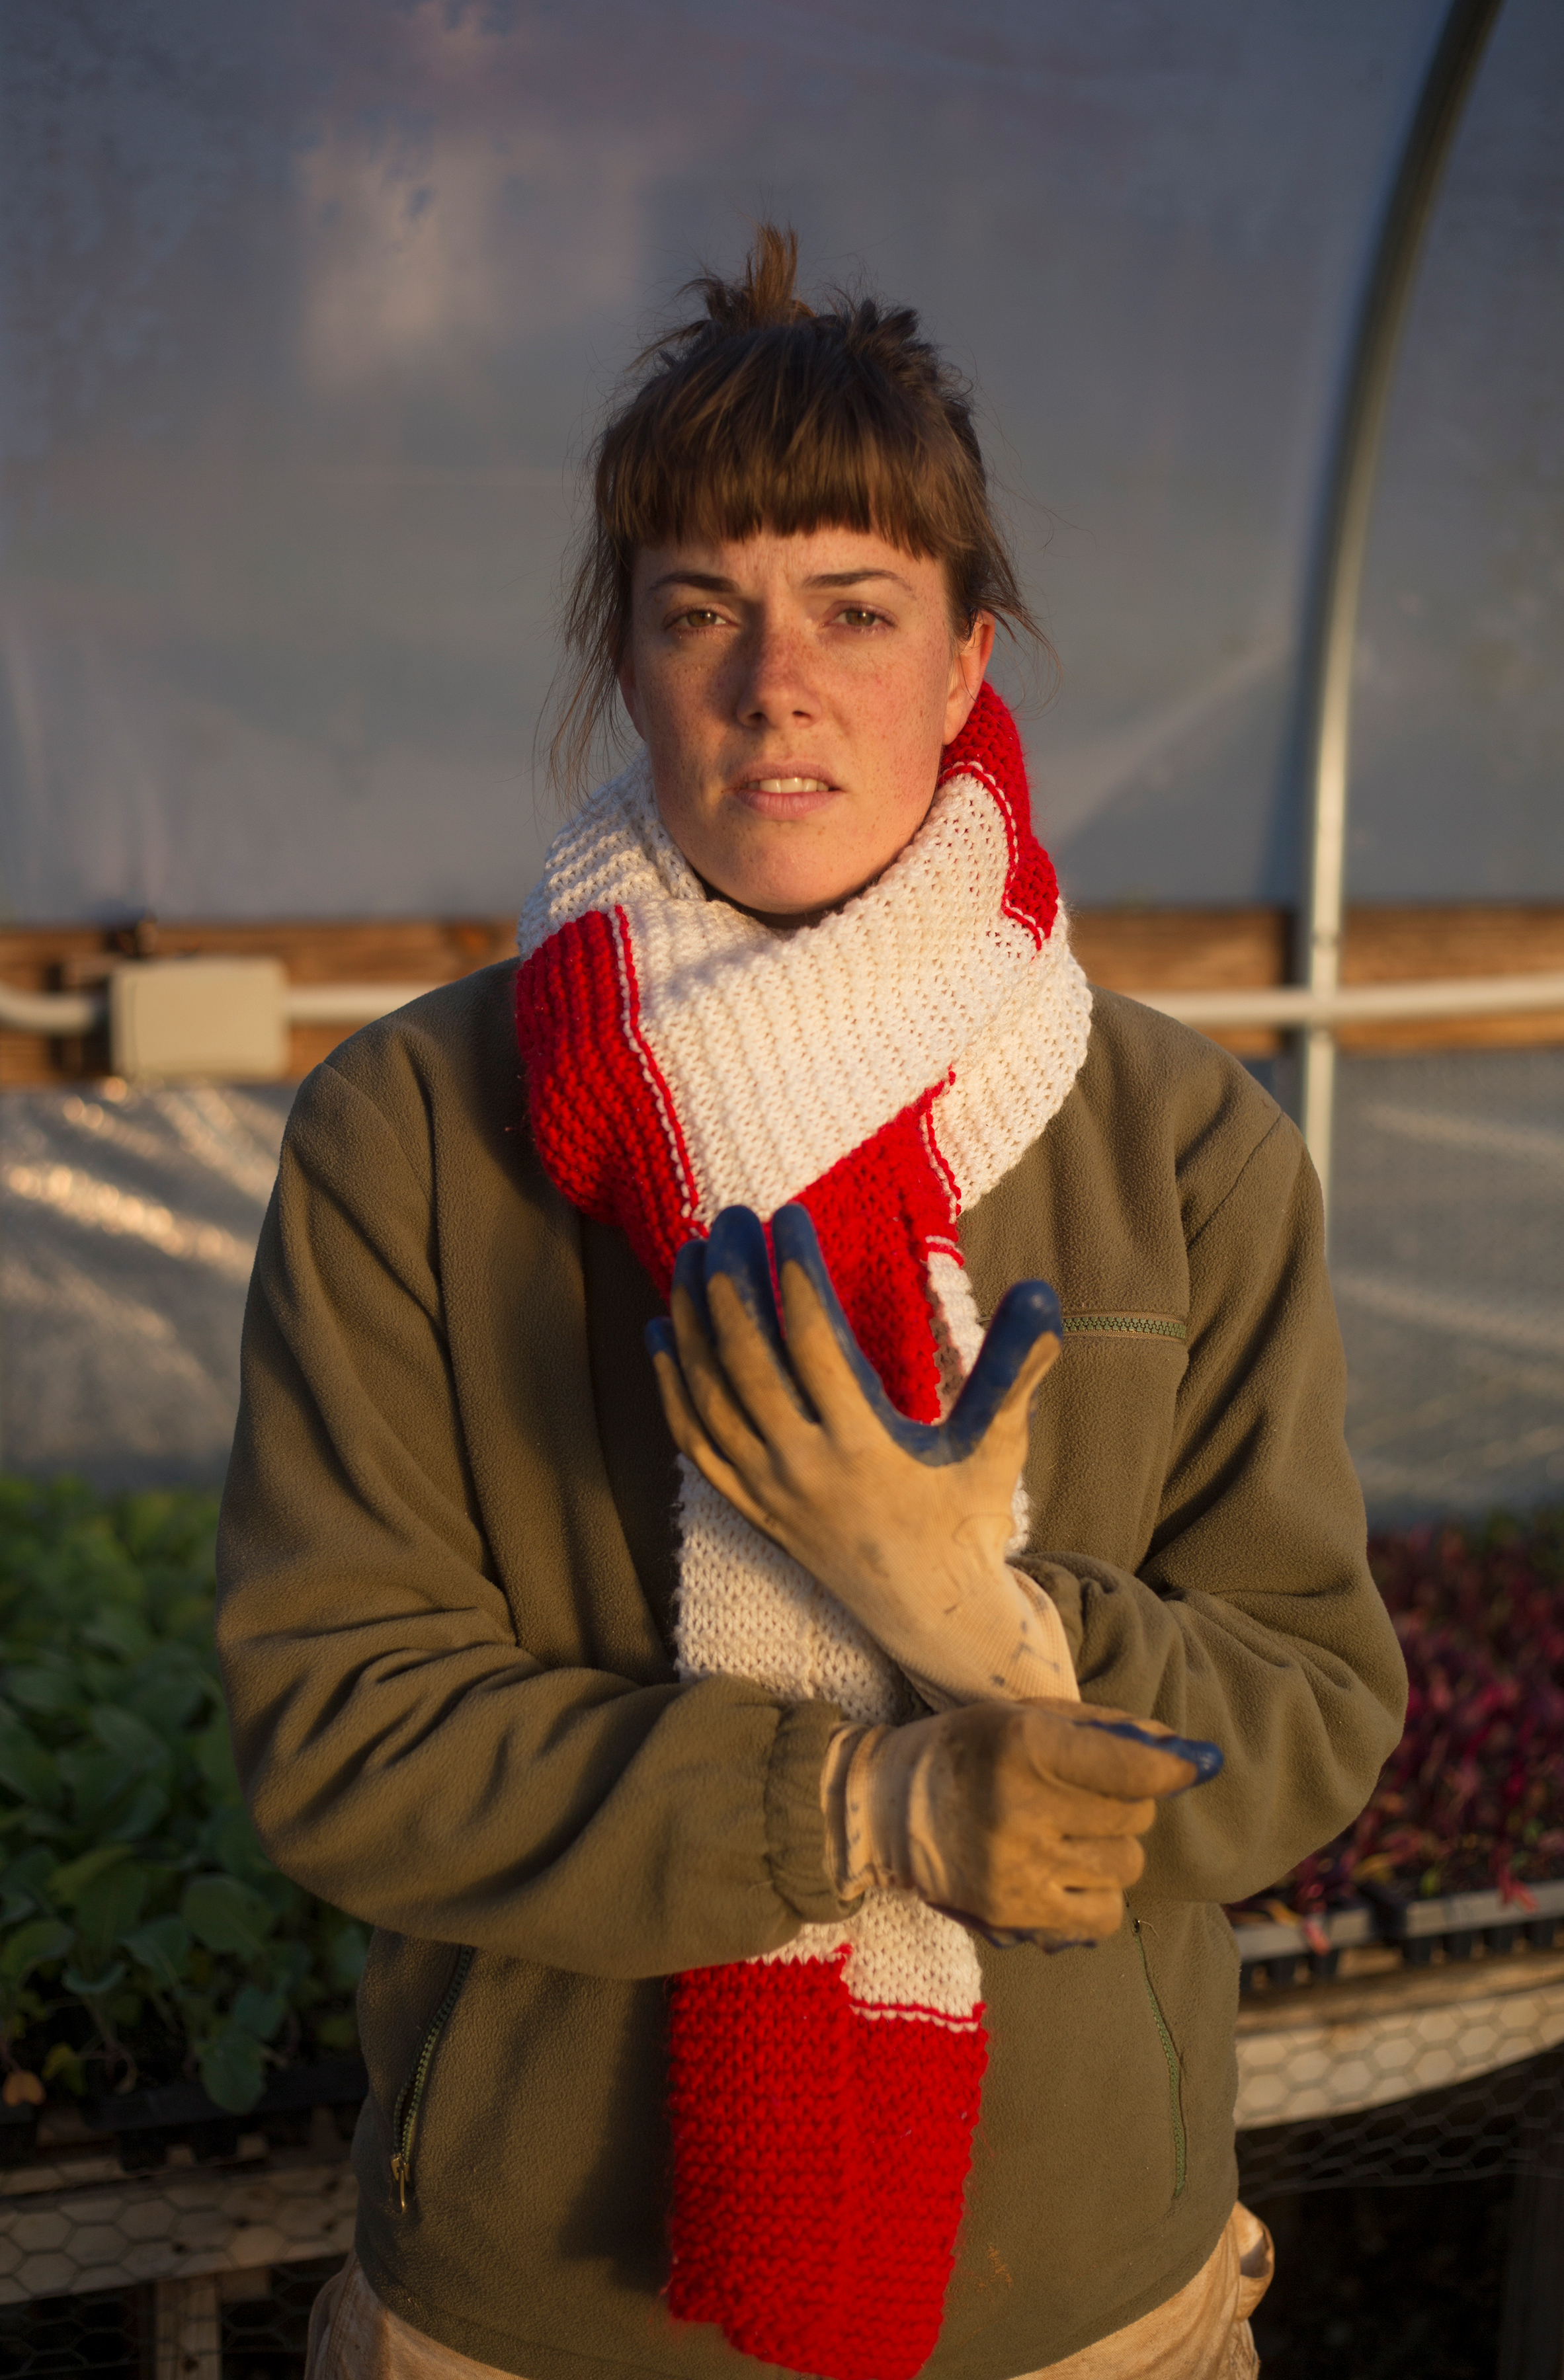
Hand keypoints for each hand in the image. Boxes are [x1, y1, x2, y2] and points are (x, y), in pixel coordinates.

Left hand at [647, 1205, 1072, 1703]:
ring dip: (693, 1320)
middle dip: (731, 1280)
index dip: (794, 1270)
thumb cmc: (968, 1519)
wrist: (931, 1614)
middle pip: (746, 1358)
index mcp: (864, 1446)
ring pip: (710, 1394)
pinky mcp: (750, 1507)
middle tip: (728, 1219)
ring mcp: (769, 1491)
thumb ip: (1015, 1367)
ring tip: (690, 1255)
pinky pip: (694, 1440)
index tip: (787, 1215)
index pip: (812, 1338)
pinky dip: (671, 1384)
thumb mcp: (999, 1444)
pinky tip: (661, 1332)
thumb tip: (1042, 1292)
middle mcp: (804, 1468)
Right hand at [824, 1696, 1222, 1947]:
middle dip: (1125, 1802)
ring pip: (1125, 1867)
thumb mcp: (1027, 1716)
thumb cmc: (967, 1750)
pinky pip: (1104, 1917)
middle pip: (1134, 1817)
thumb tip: (1187, 1753)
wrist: (883, 1809)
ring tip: (1067, 1834)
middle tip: (1085, 1795)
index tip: (1191, 1765)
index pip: (1134, 1769)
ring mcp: (1017, 1871)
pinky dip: (1096, 1896)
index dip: (1173, 1768)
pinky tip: (1065, 1873)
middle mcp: (1020, 1811)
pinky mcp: (1014, 1918)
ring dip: (1110, 1848)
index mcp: (1023, 1747)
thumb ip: (1109, 1730)